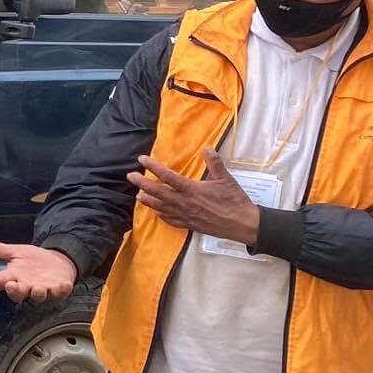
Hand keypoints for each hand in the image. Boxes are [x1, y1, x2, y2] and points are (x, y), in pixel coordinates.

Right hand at [0, 239, 78, 303]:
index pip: (1, 282)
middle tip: (11, 285)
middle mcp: (26, 286)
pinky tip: (63, 284)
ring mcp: (42, 289)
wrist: (56, 261)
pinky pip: (60, 293)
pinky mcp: (58, 290)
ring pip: (38, 296)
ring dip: (38, 294)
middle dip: (14, 291)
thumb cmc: (33, 260)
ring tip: (37, 289)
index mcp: (13, 278)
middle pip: (18, 293)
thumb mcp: (15, 251)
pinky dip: (62, 290)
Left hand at [127, 150, 261, 245]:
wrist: (242, 225)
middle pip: (157, 192)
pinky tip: (157, 212)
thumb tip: (207, 148)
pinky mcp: (189, 225)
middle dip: (142, 183)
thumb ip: (214, 163)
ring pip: (160, 207)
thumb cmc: (235, 201)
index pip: (167, 176)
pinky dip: (161, 215)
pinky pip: (170, 220)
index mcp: (191, 189)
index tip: (142, 159)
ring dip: (147, 200)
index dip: (153, 167)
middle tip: (130, 176)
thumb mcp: (226, 179)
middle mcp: (184, 203)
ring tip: (138, 195)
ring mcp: (185, 215)